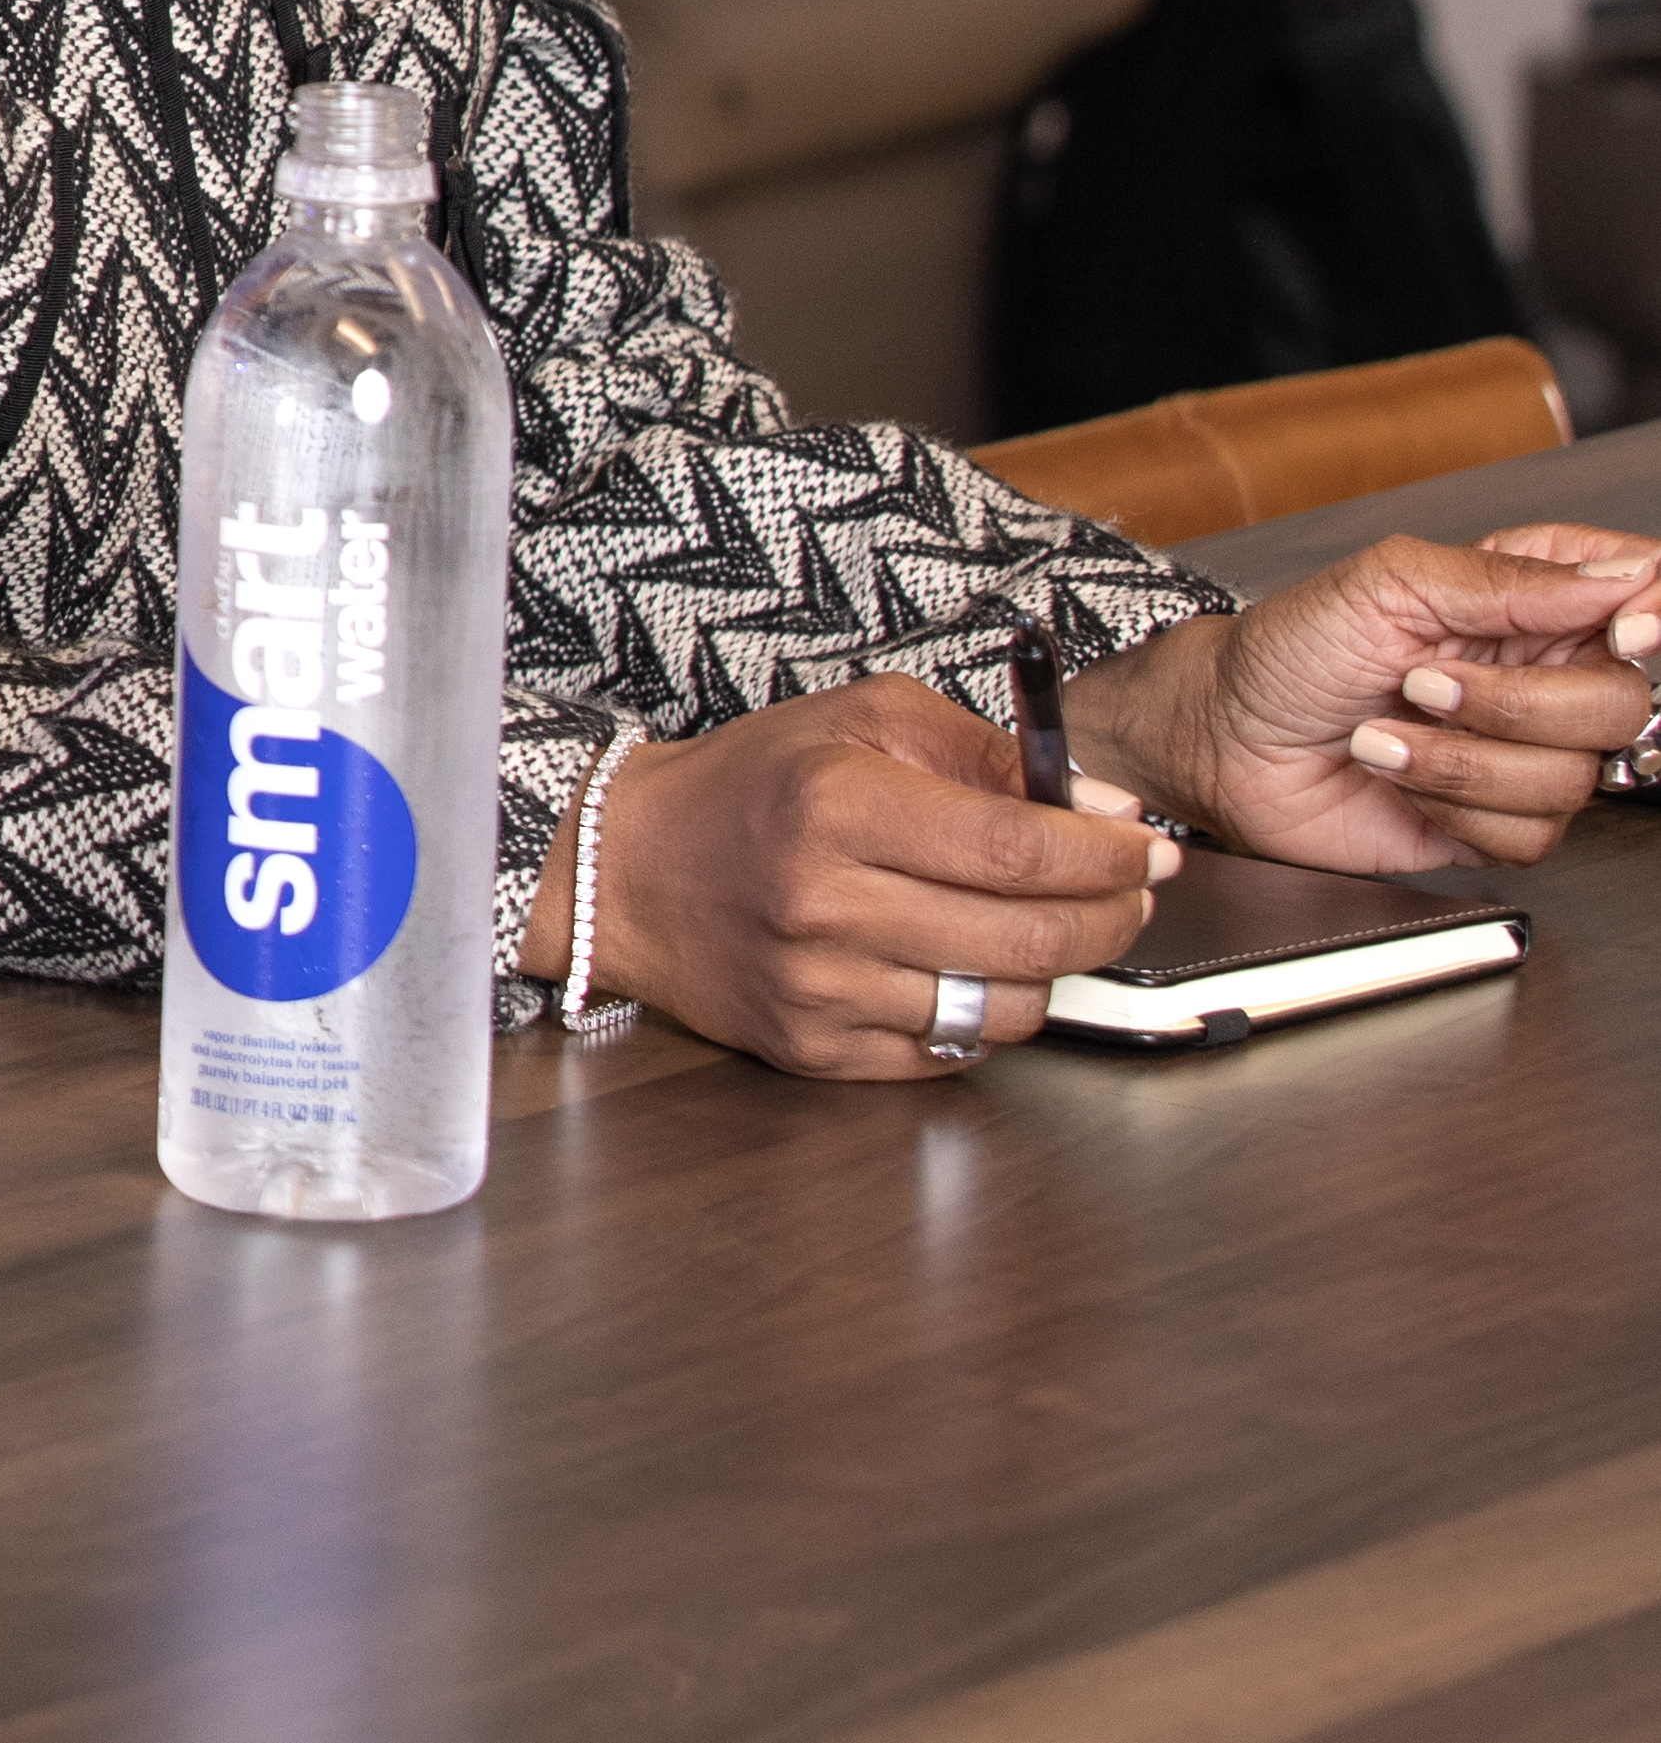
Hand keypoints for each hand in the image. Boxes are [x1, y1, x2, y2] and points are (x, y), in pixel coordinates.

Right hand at [551, 674, 1167, 1075]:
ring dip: (1051, 970)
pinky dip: (982, 1016)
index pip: (1019, 847)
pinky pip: (950, 1054)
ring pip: (1005, 1008)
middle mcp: (826, 903)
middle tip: (1130, 893)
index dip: (1107, 855)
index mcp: (838, 805)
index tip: (1148, 849)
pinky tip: (966, 969)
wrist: (625, 868)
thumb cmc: (750, 787)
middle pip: (1030, 935)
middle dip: (1112, 916)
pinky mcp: (814, 1049)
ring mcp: (819, 987)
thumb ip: (983, 751)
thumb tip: (1100, 810)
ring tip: (1040, 929)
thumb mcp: (857, 720)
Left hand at [1069, 538, 1660, 871]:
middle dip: (1518, 704)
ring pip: (1576, 778)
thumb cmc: (1289, 649)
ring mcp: (1523, 755)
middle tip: (1423, 684)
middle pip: (1624, 706)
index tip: (1623, 633)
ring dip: (1461, 758)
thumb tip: (1623, 576)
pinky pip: (1531, 835)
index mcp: (1530, 602)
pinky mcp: (1495, 823)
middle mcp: (1541, 678)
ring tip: (1383, 731)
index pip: (1647, 598)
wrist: (1223, 736)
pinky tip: (1396, 775)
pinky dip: (1453, 807)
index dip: (1655, 618)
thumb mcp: (1387, 583)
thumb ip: (1508, 581)